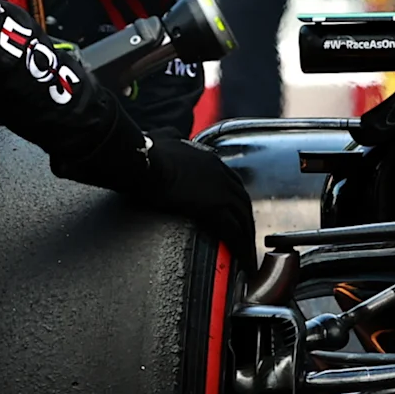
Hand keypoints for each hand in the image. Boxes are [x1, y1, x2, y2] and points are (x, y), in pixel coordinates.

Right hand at [121, 135, 256, 259]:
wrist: (146, 163)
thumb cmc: (149, 154)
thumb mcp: (164, 137)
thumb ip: (170, 137)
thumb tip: (166, 134)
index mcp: (211, 161)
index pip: (233, 184)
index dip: (236, 202)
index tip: (237, 214)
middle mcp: (222, 175)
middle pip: (243, 204)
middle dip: (247, 222)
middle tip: (247, 239)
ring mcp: (221, 191)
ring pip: (243, 219)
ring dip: (247, 238)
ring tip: (248, 256)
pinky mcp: (215, 208)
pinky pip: (234, 232)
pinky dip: (241, 247)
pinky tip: (243, 259)